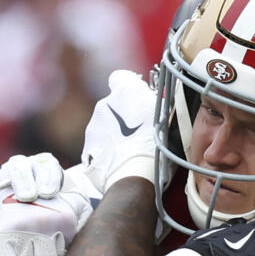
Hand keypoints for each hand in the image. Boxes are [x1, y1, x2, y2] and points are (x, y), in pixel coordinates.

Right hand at [0, 154, 86, 255]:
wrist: (21, 250)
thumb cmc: (50, 231)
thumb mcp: (69, 224)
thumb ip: (77, 217)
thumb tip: (92, 221)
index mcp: (42, 174)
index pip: (45, 164)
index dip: (48, 174)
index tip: (49, 193)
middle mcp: (16, 175)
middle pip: (17, 166)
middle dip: (22, 178)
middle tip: (27, 197)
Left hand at [81, 69, 156, 193]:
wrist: (135, 177)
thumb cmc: (157, 146)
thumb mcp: (167, 117)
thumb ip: (158, 102)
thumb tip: (157, 97)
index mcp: (124, 91)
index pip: (120, 78)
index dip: (128, 88)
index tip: (137, 100)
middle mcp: (104, 104)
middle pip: (112, 105)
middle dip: (122, 115)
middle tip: (140, 132)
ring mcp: (93, 127)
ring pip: (104, 126)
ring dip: (114, 134)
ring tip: (131, 151)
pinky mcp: (87, 149)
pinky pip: (98, 146)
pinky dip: (107, 152)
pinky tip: (120, 163)